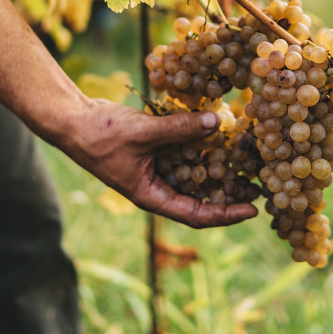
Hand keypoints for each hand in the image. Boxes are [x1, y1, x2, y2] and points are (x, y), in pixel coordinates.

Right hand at [64, 98, 258, 227]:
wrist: (72, 118)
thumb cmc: (100, 135)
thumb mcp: (143, 133)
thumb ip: (180, 128)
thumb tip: (216, 122)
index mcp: (151, 195)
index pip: (195, 214)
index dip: (226, 214)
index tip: (253, 210)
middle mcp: (157, 185)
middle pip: (200, 195)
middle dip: (229, 190)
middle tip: (260, 183)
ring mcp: (157, 166)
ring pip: (195, 171)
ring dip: (219, 165)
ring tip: (248, 157)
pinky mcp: (156, 148)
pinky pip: (185, 150)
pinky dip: (201, 142)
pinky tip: (221, 131)